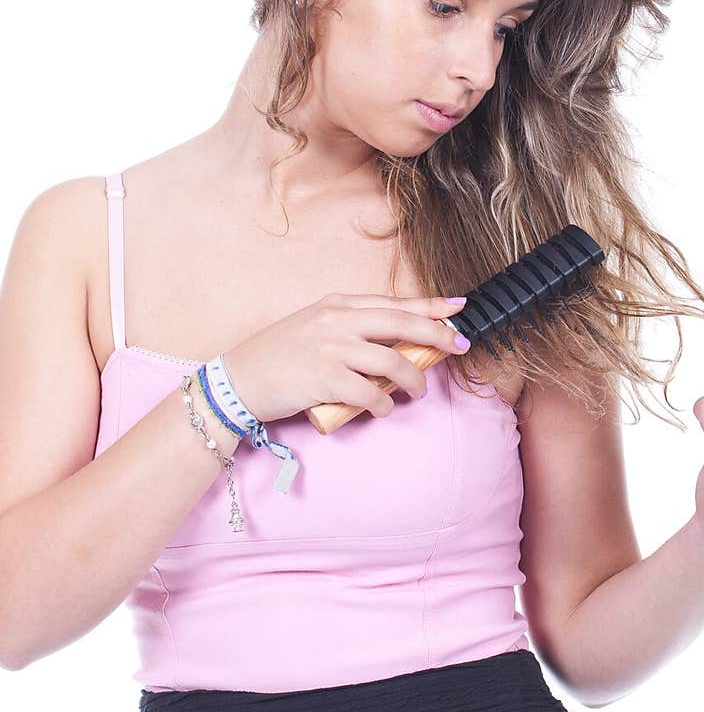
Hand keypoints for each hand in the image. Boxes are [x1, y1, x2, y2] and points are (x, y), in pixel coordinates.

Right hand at [222, 293, 469, 424]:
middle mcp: (336, 321)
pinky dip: (383, 405)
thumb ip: (350, 328)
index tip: (458, 307)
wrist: (238, 379)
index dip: (430, 305)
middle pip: (402, 323)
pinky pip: (370, 393)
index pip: (393, 302)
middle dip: (437, 334)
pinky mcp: (325, 378)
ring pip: (392, 362)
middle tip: (458, 346)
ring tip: (417, 392)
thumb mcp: (314, 327)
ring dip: (414, 380)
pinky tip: (383, 409)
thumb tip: (394, 344)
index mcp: (336, 305)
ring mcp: (331, 348)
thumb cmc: (278, 357)